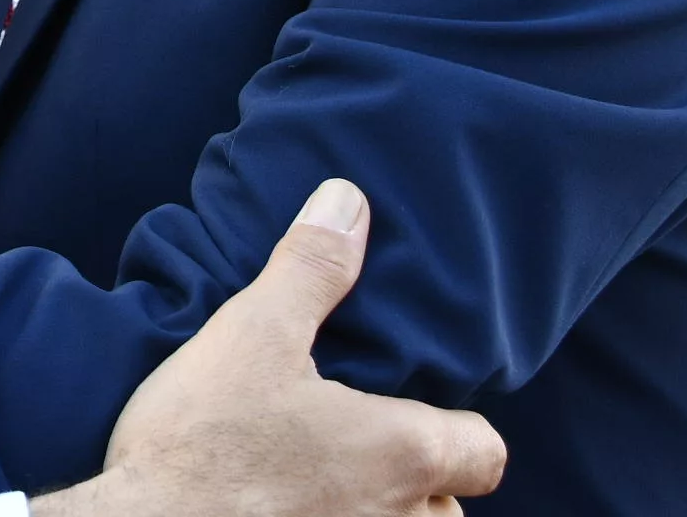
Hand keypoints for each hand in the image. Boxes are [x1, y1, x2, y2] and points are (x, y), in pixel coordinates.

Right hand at [31, 180, 504, 516]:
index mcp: (404, 454)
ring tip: (320, 482)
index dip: (458, 426)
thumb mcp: (252, 334)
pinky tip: (288, 508)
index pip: (485, 449)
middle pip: (449, 505)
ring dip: (376, 511)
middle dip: (417, 481)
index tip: (410, 405)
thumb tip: (349, 200)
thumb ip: (311, 268)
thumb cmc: (201, 441)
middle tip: (355, 443)